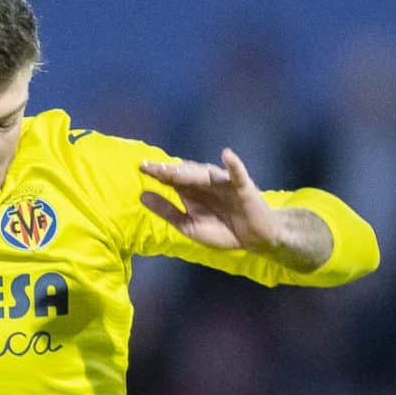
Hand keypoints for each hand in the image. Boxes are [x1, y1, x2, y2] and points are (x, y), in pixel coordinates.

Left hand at [139, 150, 285, 252]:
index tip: (141, 167)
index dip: (158, 173)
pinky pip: (238, 174)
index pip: (172, 179)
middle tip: (151, 166)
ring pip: (206, 174)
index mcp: (192, 191)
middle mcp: (205, 183)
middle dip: (169, 171)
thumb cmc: (223, 231)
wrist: (255, 239)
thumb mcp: (189, 226)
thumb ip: (167, 211)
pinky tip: (227, 155)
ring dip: (191, 170)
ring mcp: (224, 183)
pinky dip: (234, 165)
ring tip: (175, 168)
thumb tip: (142, 196)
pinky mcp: (243, 187)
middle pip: (186, 174)